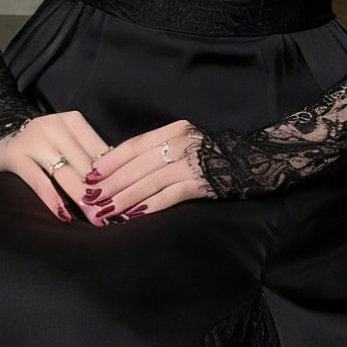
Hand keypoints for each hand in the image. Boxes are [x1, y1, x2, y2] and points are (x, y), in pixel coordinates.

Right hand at [0, 110, 115, 226]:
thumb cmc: (39, 141)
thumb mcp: (65, 138)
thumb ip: (87, 154)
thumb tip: (116, 180)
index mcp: (72, 121)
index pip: (101, 152)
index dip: (115, 177)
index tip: (125, 198)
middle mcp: (55, 127)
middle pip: (86, 166)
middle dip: (101, 193)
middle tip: (115, 216)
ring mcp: (35, 141)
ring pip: (66, 175)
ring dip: (82, 200)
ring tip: (95, 219)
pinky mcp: (17, 157)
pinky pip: (40, 182)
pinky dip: (53, 200)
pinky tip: (64, 216)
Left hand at [83, 119, 215, 219]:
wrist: (256, 159)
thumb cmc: (215, 154)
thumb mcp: (185, 142)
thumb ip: (159, 150)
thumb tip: (125, 170)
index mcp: (172, 131)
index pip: (133, 146)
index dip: (109, 162)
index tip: (90, 175)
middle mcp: (180, 143)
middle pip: (136, 166)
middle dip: (110, 184)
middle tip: (90, 199)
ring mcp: (192, 163)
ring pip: (149, 182)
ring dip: (124, 198)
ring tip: (106, 211)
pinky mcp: (202, 182)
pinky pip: (170, 195)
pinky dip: (151, 205)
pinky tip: (136, 215)